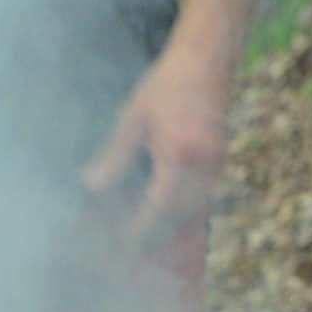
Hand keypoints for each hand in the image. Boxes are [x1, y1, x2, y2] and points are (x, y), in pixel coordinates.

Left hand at [81, 43, 232, 246]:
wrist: (207, 59)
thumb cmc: (168, 84)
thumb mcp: (133, 118)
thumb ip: (114, 156)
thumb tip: (91, 186)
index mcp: (180, 153)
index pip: (160, 205)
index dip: (142, 229)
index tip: (125, 243)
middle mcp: (203, 164)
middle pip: (180, 216)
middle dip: (157, 236)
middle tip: (132, 252)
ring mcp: (216, 165)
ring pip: (194, 211)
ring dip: (171, 228)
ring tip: (147, 242)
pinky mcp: (220, 163)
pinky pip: (201, 199)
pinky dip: (182, 213)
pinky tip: (164, 219)